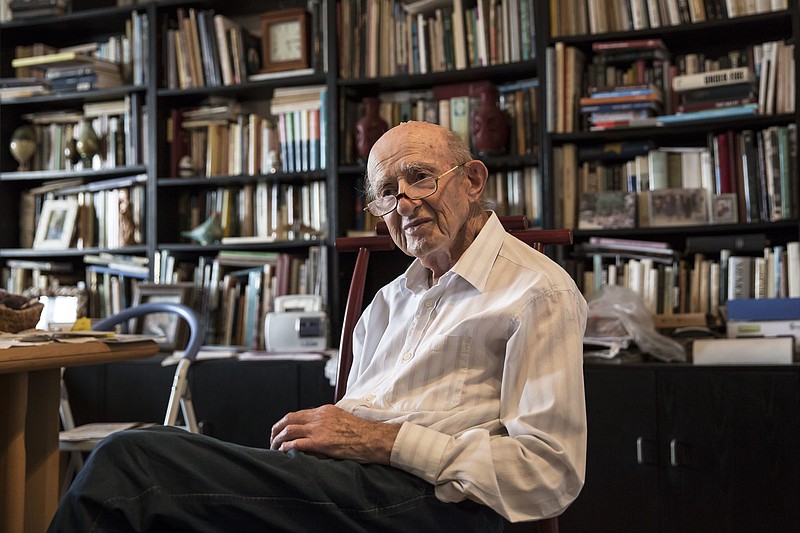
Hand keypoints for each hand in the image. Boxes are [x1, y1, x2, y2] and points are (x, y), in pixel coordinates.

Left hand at [270, 404, 399, 463]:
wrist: (373, 438)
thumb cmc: (362, 432)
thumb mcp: (343, 419)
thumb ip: (329, 422)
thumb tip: (318, 431)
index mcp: (324, 410)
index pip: (298, 413)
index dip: (286, 422)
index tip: (281, 431)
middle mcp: (319, 417)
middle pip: (289, 419)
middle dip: (276, 429)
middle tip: (272, 440)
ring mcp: (319, 429)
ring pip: (289, 430)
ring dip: (278, 440)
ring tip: (274, 449)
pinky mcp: (321, 442)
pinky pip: (297, 444)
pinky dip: (286, 448)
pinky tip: (283, 453)